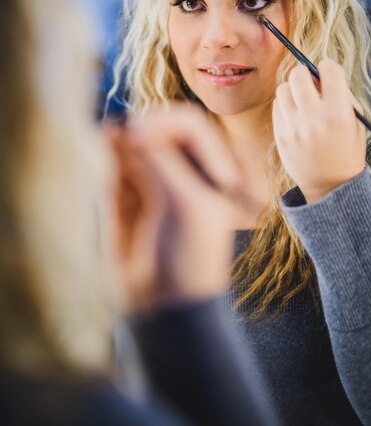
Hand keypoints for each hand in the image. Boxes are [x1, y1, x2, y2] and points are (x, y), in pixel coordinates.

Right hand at [104, 104, 252, 312]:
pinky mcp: (123, 199)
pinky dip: (105, 161)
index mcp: (210, 170)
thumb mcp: (185, 202)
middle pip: (157, 131)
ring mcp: (152, 183)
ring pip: (130, 146)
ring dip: (117, 145)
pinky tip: (101, 165)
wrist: (163, 306)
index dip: (165, 123)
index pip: (189, 125)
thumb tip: (127, 128)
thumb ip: (159, 161)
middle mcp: (181, 171)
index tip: (141, 137)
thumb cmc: (189, 256)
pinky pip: (112, 168)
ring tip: (107, 149)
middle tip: (120, 141)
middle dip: (138, 132)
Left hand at [272, 59, 365, 202]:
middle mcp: (314, 118)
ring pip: (283, 88)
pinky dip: (285, 104)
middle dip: (305, 73)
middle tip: (311, 83)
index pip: (328, 69)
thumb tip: (320, 73)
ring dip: (293, 89)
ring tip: (302, 100)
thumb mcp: (356, 122)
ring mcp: (294, 127)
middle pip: (298, 74)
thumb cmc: (347, 150)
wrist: (330, 186)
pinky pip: (277, 106)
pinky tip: (295, 114)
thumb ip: (342, 95)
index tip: (329, 75)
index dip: (329, 68)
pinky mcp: (281, 136)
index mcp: (338, 112)